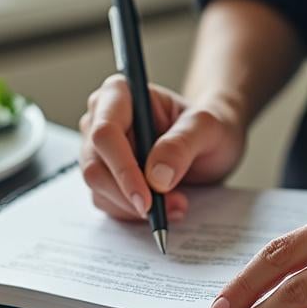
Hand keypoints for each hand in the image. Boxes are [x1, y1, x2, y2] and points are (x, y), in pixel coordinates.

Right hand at [78, 74, 244, 220]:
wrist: (212, 145)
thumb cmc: (208, 127)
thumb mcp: (208, 128)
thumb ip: (182, 144)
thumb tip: (156, 176)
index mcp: (119, 94)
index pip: (105, 133)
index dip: (122, 169)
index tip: (146, 199)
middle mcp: (100, 120)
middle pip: (95, 167)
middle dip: (130, 195)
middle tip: (170, 207)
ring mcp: (99, 151)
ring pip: (98, 190)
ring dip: (135, 208)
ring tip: (177, 203)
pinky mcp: (104, 177)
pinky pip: (107, 204)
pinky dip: (135, 213)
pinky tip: (164, 206)